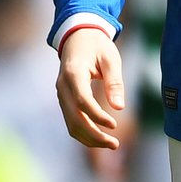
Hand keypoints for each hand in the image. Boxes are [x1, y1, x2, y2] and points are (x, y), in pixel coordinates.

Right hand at [56, 26, 124, 149]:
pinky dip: (84, 132)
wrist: (78, 37)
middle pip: (74, 118)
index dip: (97, 116)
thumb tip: (119, 107)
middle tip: (115, 144)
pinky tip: (100, 138)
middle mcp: (62, 86)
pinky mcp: (64, 100)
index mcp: (73, 73)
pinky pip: (71, 121)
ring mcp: (61, 94)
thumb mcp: (110, 58)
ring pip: (71, 124)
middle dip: (94, 135)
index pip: (82, 101)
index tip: (114, 126)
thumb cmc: (97, 45)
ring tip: (111, 144)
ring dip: (89, 138)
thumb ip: (114, 82)